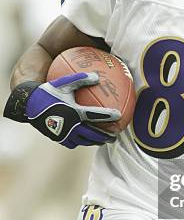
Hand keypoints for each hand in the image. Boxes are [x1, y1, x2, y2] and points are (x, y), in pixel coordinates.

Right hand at [4, 73, 120, 148]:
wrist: (28, 106)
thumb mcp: (63, 83)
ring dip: (96, 141)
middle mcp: (71, 126)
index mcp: (74, 112)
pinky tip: (86, 140)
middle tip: (115, 136)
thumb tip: (97, 76)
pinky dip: (82, 142)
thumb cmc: (47, 92)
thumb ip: (80, 79)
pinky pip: (73, 143)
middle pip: (93, 135)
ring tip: (104, 141)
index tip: (120, 117)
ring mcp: (64, 134)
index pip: (95, 115)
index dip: (108, 116)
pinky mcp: (59, 139)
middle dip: (106, 136)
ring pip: (85, 141)